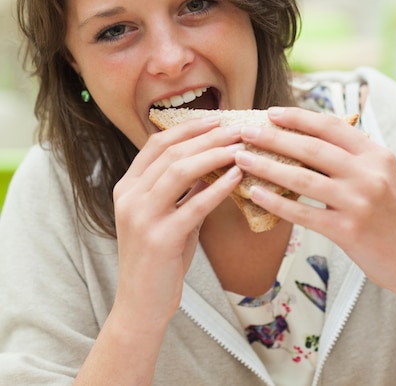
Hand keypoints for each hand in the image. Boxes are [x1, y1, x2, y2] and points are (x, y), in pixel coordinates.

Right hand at [112, 116, 242, 325]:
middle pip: (171, 152)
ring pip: (180, 171)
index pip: (156, 144)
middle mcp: (129, 197)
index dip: (187, 128)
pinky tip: (237, 178)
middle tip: (236, 128)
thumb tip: (215, 159)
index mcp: (127, 187)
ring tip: (240, 148)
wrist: (141, 305)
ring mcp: (141, 217)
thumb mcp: (166, 215)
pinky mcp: (160, 238)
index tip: (216, 119)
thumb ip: (183, 189)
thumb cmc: (159, 258)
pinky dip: (218, 188)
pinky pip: (194, 205)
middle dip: (207, 136)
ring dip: (214, 155)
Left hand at [235, 107, 395, 306]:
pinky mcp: (347, 230)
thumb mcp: (381, 175)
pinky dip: (276, 202)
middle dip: (273, 137)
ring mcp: (357, 202)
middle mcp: (367, 174)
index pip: (331, 127)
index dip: (298, 118)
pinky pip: (303, 212)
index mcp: (375, 155)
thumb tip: (307, 139)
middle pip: (311, 148)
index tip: (271, 113)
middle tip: (245, 132)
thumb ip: (351, 156)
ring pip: (303, 178)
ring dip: (267, 167)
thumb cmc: (391, 214)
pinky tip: (255, 194)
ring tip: (242, 159)